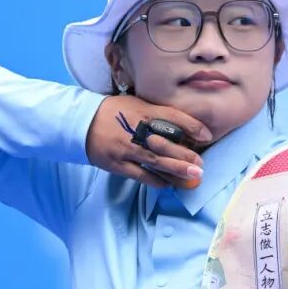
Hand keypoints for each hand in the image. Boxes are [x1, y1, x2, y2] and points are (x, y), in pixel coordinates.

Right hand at [86, 95, 212, 188]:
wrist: (80, 122)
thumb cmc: (113, 112)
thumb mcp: (136, 105)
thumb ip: (158, 114)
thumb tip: (183, 127)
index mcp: (143, 111)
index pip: (172, 116)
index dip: (192, 126)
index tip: (207, 135)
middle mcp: (136, 130)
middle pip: (166, 144)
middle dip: (186, 156)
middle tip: (201, 164)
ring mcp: (126, 148)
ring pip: (156, 162)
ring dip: (176, 171)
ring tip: (193, 177)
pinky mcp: (117, 163)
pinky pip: (141, 175)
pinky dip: (156, 180)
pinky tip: (169, 184)